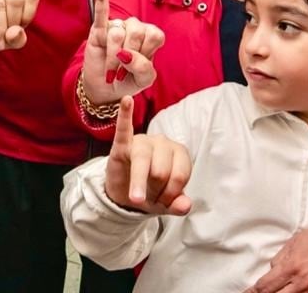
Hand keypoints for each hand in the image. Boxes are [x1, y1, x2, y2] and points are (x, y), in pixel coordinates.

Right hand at [82, 0, 163, 104]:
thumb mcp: (144, 80)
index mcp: (150, 35)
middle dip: (128, 58)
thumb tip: (126, 54)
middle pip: (137, 33)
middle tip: (120, 73)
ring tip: (110, 70)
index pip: (155, 35)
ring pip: (117, 34)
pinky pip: (101, 9)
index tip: (135, 69)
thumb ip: (143, 67)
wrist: (105, 88)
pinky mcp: (99, 28)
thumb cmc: (128, 80)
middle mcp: (135, 26)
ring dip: (113, 57)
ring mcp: (117, 26)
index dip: (145, 54)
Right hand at [104, 96, 192, 214]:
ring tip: (136, 199)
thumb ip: (178, 205)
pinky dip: (125, 115)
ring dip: (139, 183)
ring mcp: (143, 141)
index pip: (180, 176)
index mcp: (179, 154)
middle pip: (162, 171)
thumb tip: (185, 206)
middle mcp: (163, 143)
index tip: (164, 203)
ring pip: (143, 161)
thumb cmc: (151, 192)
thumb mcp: (166, 204)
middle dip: (155, 192)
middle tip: (148, 199)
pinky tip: (126, 101)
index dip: (171, 195)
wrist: (124, 194)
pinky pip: (124, 128)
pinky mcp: (122, 144)